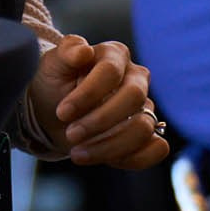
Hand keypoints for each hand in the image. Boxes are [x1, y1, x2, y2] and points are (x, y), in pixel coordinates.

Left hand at [24, 35, 170, 169]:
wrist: (52, 115)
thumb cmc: (55, 85)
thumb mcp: (51, 65)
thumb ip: (66, 52)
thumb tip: (83, 50)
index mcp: (114, 56)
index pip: (111, 71)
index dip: (88, 94)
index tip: (62, 112)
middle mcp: (135, 79)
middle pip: (134, 97)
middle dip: (100, 120)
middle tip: (71, 134)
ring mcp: (144, 108)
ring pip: (144, 127)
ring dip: (110, 145)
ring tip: (79, 153)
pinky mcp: (148, 135)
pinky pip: (158, 148)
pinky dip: (134, 158)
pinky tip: (107, 160)